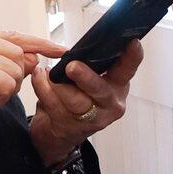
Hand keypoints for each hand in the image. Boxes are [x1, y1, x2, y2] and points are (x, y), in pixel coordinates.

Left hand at [25, 35, 140, 169]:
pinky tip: (39, 78)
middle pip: (100, 89)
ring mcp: (93, 119)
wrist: (61, 131)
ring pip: (74, 100)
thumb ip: (93, 64)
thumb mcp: (91, 79)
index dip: (132, 56)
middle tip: (72, 66)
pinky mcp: (72, 128)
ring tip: (44, 71)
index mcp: (118, 85)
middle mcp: (110, 104)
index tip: (133, 42)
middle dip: (85, 77)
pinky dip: (42, 89)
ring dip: (55, 84)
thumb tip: (84, 44)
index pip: (128, 68)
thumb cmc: (77, 96)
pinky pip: (54, 106)